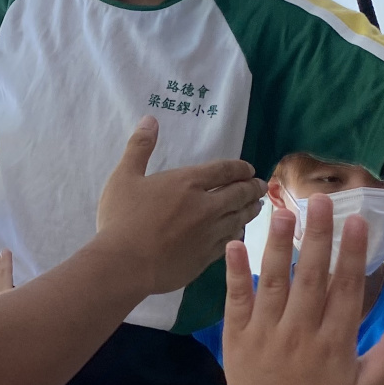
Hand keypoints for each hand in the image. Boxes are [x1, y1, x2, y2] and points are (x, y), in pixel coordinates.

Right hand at [95, 118, 265, 294]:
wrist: (125, 265)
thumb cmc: (121, 219)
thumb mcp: (124, 177)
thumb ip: (139, 147)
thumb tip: (150, 119)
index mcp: (187, 183)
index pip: (224, 170)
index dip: (240, 168)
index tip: (249, 169)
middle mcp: (205, 206)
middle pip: (239, 194)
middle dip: (253, 188)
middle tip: (262, 186)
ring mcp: (208, 234)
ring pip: (239, 219)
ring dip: (250, 210)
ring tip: (257, 206)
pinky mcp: (206, 257)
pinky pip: (230, 242)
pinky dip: (238, 234)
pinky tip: (239, 232)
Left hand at [221, 197, 383, 384]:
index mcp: (334, 343)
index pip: (345, 290)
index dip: (351, 254)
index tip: (356, 221)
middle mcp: (300, 334)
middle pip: (310, 278)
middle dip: (316, 238)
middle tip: (321, 200)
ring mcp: (266, 335)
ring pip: (273, 283)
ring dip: (277, 246)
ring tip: (283, 212)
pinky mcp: (237, 338)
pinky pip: (236, 301)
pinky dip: (234, 274)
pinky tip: (233, 245)